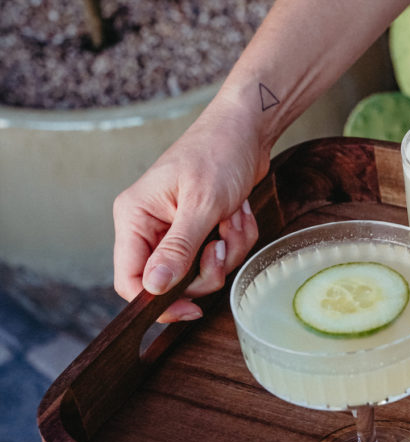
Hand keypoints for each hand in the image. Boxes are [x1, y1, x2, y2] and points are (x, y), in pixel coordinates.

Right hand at [113, 104, 266, 321]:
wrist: (246, 131)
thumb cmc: (219, 154)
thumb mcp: (201, 205)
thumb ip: (177, 249)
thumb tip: (153, 288)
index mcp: (135, 218)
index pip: (130, 280)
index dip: (158, 302)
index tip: (191, 309)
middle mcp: (150, 226)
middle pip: (174, 282)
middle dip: (208, 267)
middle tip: (223, 241)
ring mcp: (177, 230)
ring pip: (202, 271)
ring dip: (229, 249)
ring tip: (234, 217)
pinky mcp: (202, 230)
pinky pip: (221, 255)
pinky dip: (238, 238)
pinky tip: (240, 213)